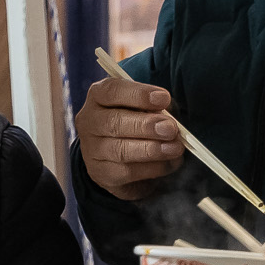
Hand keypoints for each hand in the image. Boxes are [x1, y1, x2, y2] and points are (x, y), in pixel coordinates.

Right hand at [74, 77, 184, 199]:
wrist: (120, 156)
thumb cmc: (137, 122)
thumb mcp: (147, 107)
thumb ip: (158, 109)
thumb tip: (170, 120)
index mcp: (98, 97)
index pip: (112, 91)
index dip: (139, 94)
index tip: (164, 98)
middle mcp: (89, 121)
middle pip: (113, 122)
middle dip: (145, 125)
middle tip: (170, 129)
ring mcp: (91, 149)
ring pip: (120, 150)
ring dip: (151, 149)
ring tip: (175, 148)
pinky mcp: (100, 173)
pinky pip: (127, 172)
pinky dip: (152, 168)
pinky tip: (169, 163)